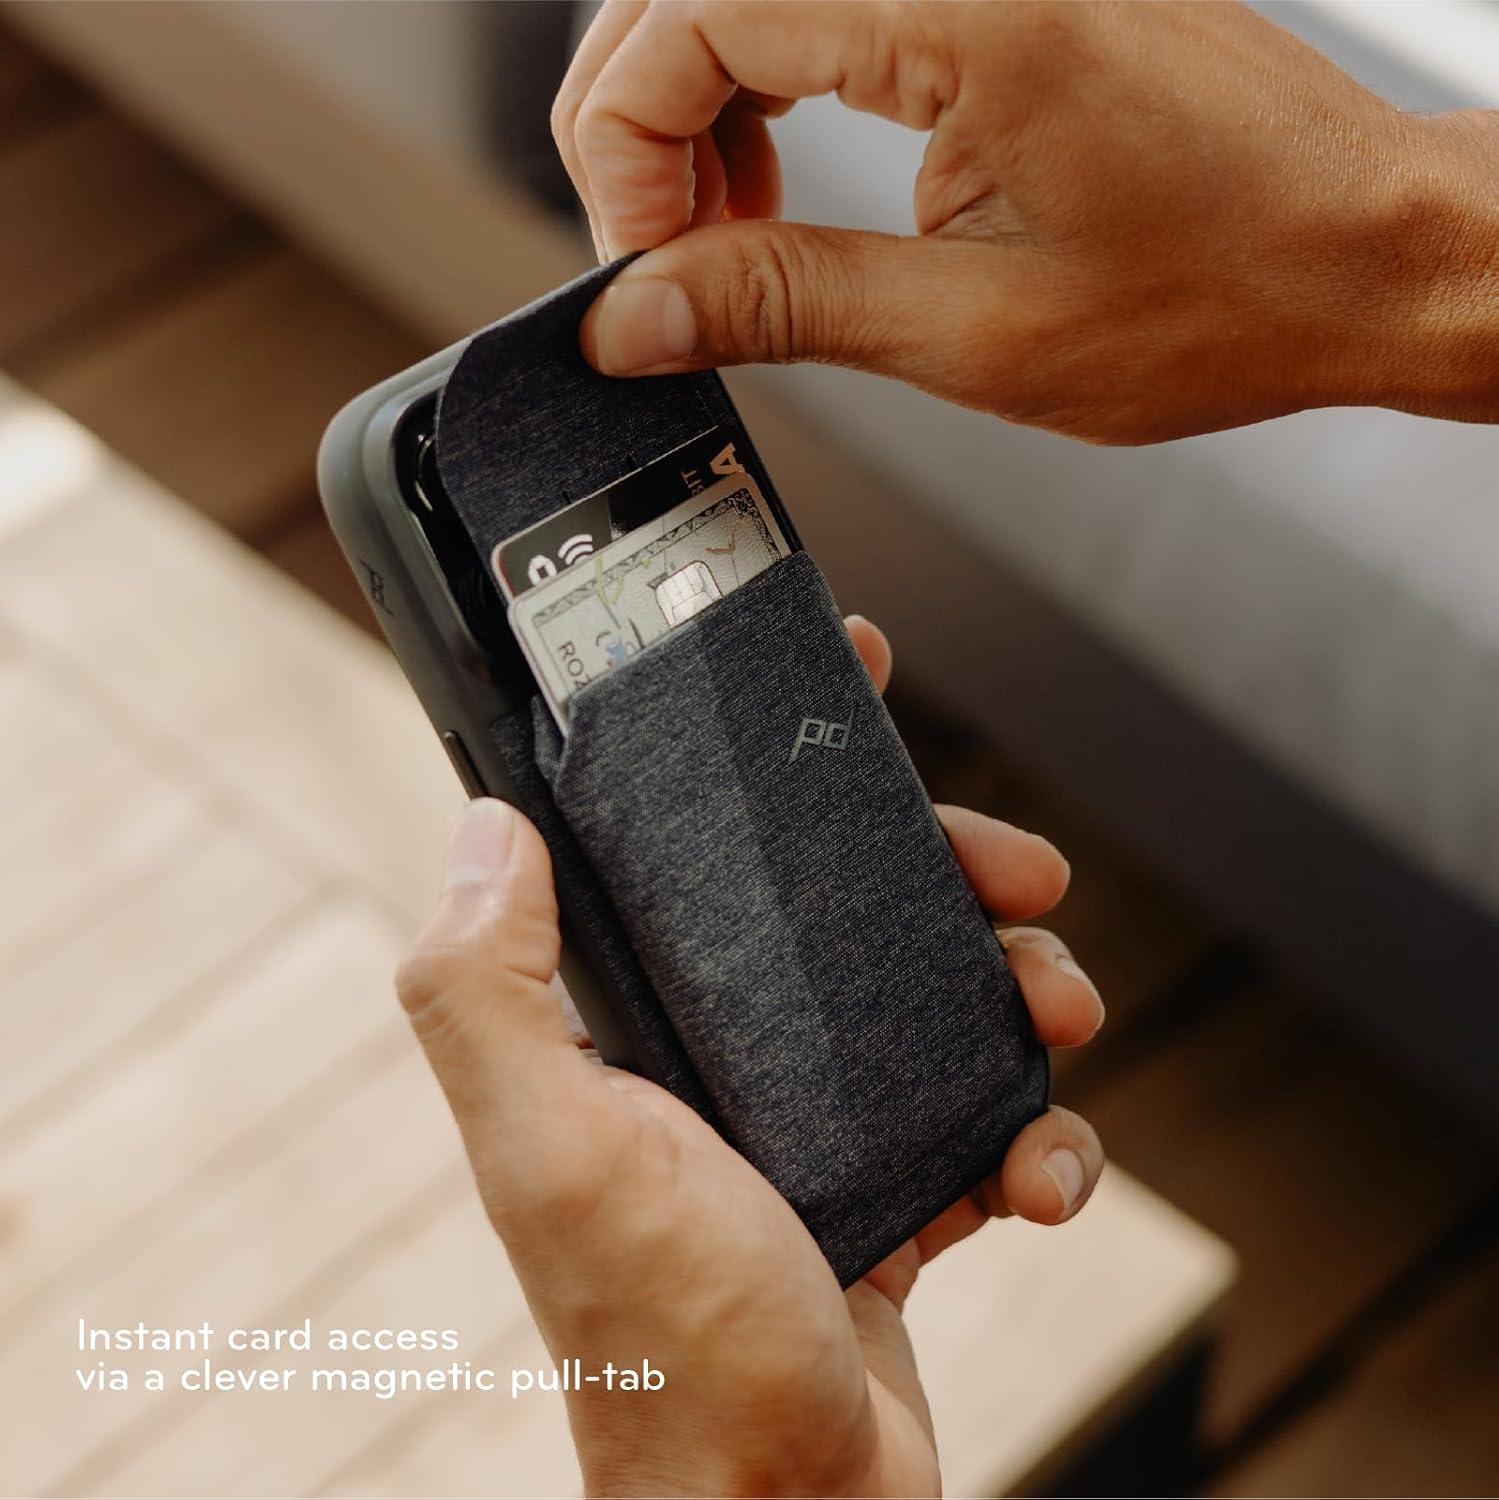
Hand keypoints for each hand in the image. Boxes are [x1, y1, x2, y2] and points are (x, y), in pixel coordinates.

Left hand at [396, 618, 1102, 1495]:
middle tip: (1027, 877)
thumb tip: (488, 822)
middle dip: (949, 872)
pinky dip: (1038, 1140)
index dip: (772, 753)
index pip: (699, 848)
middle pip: (852, 909)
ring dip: (1019, 994)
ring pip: (938, 1002)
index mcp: (638, 1020)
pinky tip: (1042, 1179)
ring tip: (1060, 1016)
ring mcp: (815, 1126)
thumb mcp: (556, 1149)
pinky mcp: (893, 1196)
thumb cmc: (665, 1341)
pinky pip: (988, 1126)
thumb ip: (486, 991)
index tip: (851, 679)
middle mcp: (720, 1060)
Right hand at [554, 0, 1498, 441]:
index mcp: (970, 3)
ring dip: (700, 110)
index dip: (623, 147)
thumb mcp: (976, 331)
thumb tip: (638, 313)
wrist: (1357, 257)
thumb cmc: (1227, 291)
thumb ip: (784, 305)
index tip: (636, 266)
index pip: (695, 11)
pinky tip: (782, 189)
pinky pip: (825, 3)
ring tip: (726, 241)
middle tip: (662, 259)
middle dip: (642, 125)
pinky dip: (770, 93)